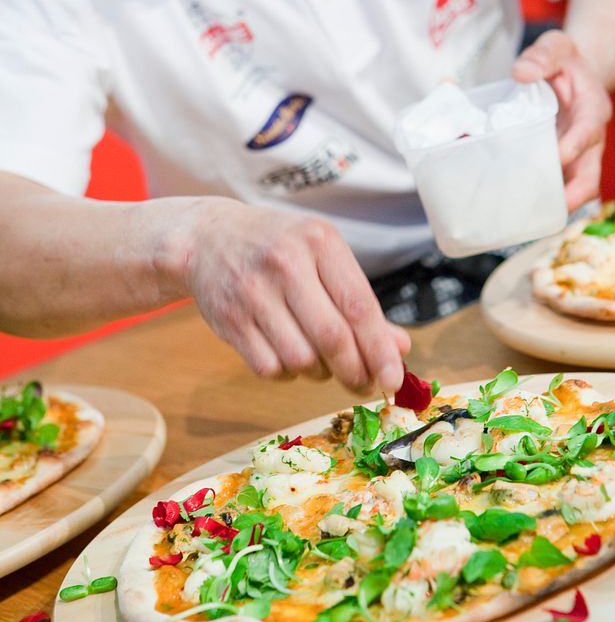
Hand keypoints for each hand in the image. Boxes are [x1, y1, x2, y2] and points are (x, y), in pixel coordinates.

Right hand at [179, 200, 409, 393]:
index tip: (393, 378)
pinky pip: (270, 368)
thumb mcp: (322, 257)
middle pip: (332, 337)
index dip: (380, 349)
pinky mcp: (229, 320)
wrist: (207, 238)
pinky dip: (288, 373)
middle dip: (354, 370)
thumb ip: (358, 301)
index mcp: (319, 241)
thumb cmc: (278, 248)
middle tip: (363, 383)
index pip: (358, 305)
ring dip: (319, 372)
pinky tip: (289, 356)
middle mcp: (285, 263)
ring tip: (321, 361)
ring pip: (301, 359)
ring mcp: (253, 292)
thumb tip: (399, 347)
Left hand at [511, 30, 611, 210]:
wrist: (569, 73)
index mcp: (592, 110)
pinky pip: (556, 187)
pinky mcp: (560, 165)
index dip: (576, 146)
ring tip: (529, 218)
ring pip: (575, 189)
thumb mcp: (556, 46)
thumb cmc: (563, 60)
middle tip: (550, 208)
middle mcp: (588, 140)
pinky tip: (516, 211)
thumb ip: (542, 56)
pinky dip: (542, 201)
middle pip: (591, 175)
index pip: (589, 132)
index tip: (559, 156)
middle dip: (575, 195)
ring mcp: (575, 157)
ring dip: (556, 205)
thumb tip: (521, 73)